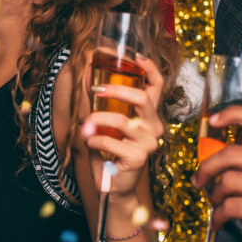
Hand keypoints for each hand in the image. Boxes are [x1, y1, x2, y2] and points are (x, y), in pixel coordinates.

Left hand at [81, 54, 164, 198]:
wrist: (112, 185)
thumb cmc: (109, 151)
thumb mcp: (105, 123)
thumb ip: (101, 102)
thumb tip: (87, 73)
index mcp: (148, 115)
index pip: (157, 86)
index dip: (149, 68)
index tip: (135, 56)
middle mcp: (154, 127)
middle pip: (142, 98)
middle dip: (116, 89)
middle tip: (95, 89)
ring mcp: (149, 143)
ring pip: (121, 121)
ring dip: (96, 119)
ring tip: (85, 125)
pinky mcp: (139, 158)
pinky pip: (110, 142)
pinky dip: (93, 140)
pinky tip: (90, 144)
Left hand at [193, 105, 241, 241]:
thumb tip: (210, 156)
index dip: (235, 114)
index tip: (213, 120)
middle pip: (232, 153)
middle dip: (208, 167)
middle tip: (199, 180)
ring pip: (228, 181)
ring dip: (216, 195)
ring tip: (218, 205)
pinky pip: (228, 205)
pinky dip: (218, 215)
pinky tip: (219, 221)